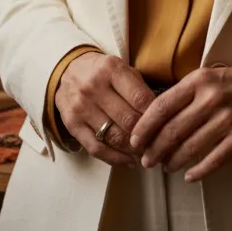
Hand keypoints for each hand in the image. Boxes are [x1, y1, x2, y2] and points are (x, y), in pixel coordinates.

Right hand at [55, 52, 155, 167]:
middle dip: (146, 135)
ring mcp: (81, 107)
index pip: (140, 98)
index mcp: (111, 69)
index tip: (164, 126)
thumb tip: (160, 117)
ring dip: (133, 150)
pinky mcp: (72, 125)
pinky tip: (129, 162)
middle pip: (128, 120)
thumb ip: (140, 89)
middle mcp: (94, 87)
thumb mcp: (122, 69)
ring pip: (114, 137)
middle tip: (157, 143)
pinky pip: (96, 148)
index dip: (155, 116)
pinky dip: (115, 159)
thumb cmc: (103, 72)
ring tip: (146, 153)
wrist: (67, 71)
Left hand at [128, 62, 231, 181]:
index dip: (144, 127)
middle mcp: (211, 99)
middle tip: (147, 160)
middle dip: (154, 150)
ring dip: (173, 162)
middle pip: (172, 131)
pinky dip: (198, 172)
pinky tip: (189, 176)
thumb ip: (183, 94)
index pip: (162, 106)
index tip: (134, 140)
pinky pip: (214, 161)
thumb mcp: (207, 77)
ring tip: (165, 167)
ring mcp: (227, 120)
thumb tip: (152, 119)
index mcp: (199, 81)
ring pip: (190, 149)